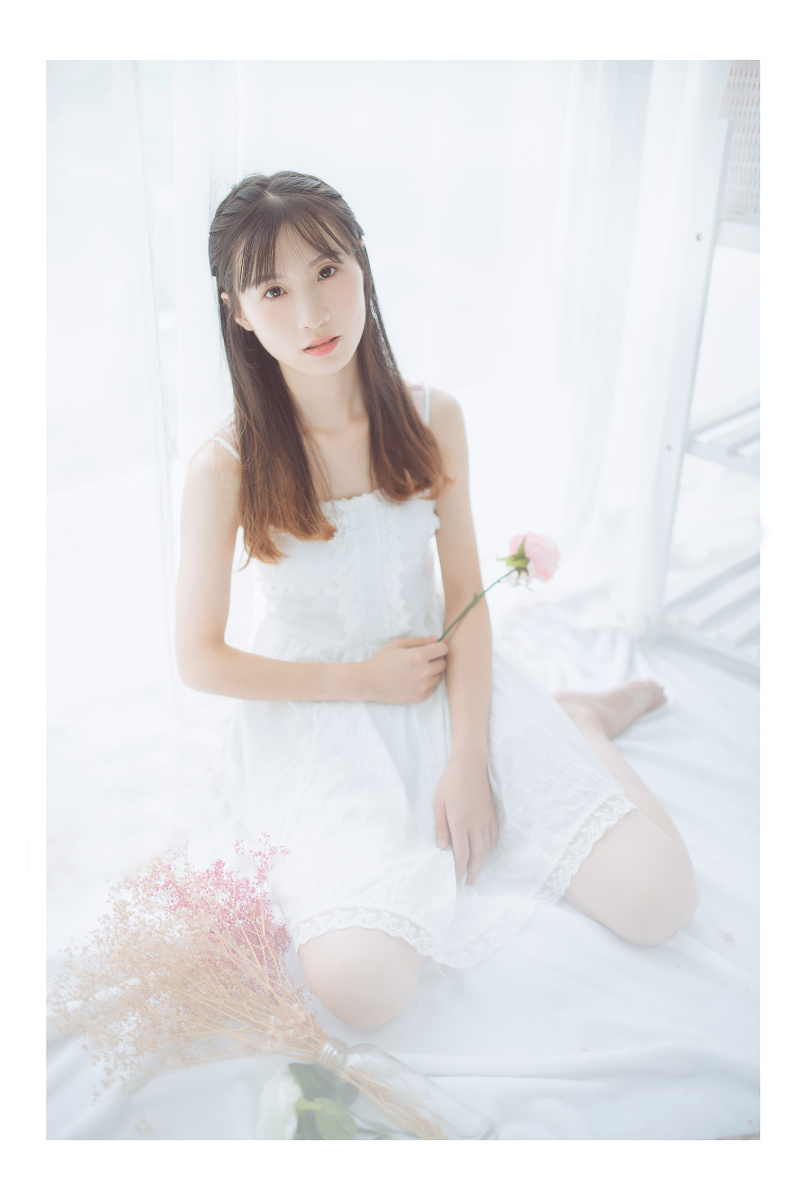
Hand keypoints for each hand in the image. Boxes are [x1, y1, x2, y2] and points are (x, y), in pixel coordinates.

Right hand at [360, 636, 448, 703]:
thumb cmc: (382, 660)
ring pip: (439, 677)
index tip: (433, 648)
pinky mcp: (419, 697)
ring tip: (418, 670)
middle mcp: (424, 672)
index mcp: (419, 656)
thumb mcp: (398, 644)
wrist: (369, 681)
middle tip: (424, 659)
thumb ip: (420, 641)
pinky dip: (427, 683)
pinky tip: (415, 679)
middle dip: (436, 659)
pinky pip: (432, 688)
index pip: (443, 649)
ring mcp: (422, 686)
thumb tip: (436, 638)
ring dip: (433, 672)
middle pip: (443, 664)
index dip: (439, 647)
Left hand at [433, 756, 498, 885]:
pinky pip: (493, 836)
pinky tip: (485, 850)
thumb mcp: (438, 803)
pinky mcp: (492, 814)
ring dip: (481, 862)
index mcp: (460, 823)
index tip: (454, 878)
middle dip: (472, 871)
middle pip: (477, 855)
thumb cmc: (450, 783)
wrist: (470, 765)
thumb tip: (441, 848)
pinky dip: (489, 847)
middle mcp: (475, 825)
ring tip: (476, 871)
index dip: (458, 869)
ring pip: (487, 848)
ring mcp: (485, 820)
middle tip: (468, 882)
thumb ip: (440, 826)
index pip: (461, 854)